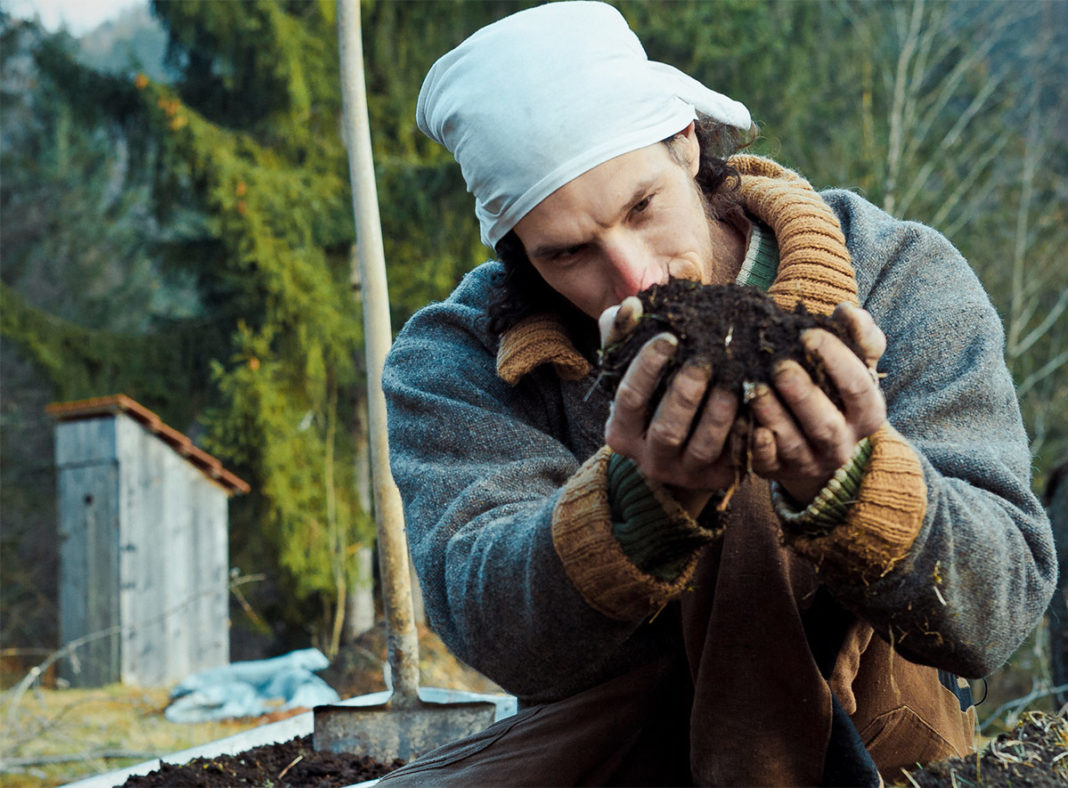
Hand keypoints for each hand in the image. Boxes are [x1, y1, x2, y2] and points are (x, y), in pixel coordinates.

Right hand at [600, 303, 738, 516]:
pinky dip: (746, 435)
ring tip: (733, 385)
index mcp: (621, 431)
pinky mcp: (716, 478)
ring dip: (718, 417)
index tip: (668, 338)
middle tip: (703, 362)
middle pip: (666, 430)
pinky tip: (757, 408)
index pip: (629, 399)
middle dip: (684, 395)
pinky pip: (734, 459)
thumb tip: (632, 306)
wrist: (680, 441)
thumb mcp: (632, 364)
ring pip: (702, 449)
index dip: (647, 368)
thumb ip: (623, 332)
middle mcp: (648, 458)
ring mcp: (684, 472)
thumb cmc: (654, 390)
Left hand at [748, 303, 887, 502]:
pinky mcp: (777, 471)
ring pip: (793, 444)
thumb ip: (858, 334)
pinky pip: (766, 463)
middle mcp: (842, 445)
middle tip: (779, 366)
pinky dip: (756, 446)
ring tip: (756, 388)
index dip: (835, 360)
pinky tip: (745, 424)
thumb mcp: (853, 360)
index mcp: (867, 414)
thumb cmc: (832, 384)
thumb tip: (848, 312)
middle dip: (802, 394)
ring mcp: (809, 462)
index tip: (807, 334)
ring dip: (774, 417)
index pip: (857, 387)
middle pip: (825, 424)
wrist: (810, 431)